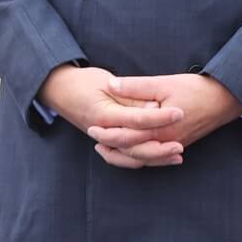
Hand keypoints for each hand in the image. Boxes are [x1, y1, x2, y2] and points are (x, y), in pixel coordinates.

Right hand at [36, 64, 185, 166]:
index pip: (137, 119)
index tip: (179, 113)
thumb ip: (130, 95)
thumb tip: (154, 104)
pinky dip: (143, 159)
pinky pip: (125, 158)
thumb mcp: (107, 82)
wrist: (60, 91)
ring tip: (177, 155)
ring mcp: (104, 140)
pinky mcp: (107, 143)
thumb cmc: (84, 82)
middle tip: (181, 145)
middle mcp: (103, 132)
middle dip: (159, 147)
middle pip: (135, 145)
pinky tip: (161, 157)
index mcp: (104, 115)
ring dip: (155, 158)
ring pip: (131, 156)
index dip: (160, 117)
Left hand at [86, 73, 241, 169]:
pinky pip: (155, 159)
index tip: (91, 125)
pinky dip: (140, 158)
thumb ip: (136, 86)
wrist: (226, 99)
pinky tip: (135, 152)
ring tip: (107, 148)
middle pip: (131, 152)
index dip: (106, 131)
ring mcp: (173, 147)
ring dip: (123, 155)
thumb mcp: (165, 83)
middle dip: (111, 145)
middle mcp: (165, 144)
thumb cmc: (196, 89)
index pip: (125, 136)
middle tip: (94, 137)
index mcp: (158, 130)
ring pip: (142, 159)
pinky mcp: (180, 146)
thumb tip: (111, 84)